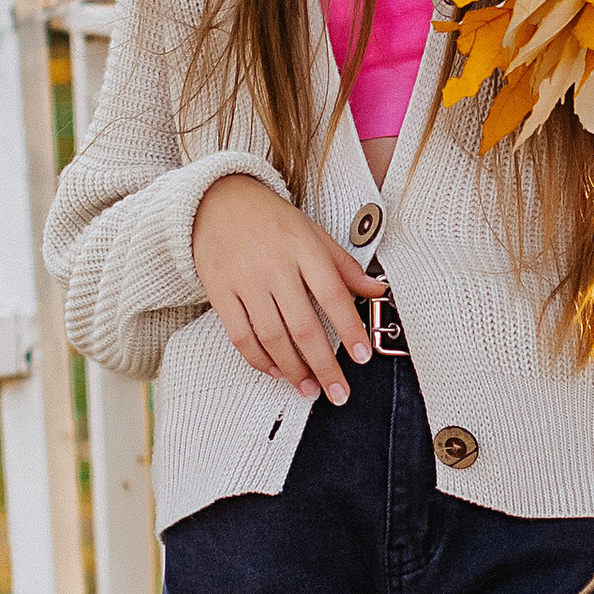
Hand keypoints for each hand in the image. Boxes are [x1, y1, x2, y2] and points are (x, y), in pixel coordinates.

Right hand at [193, 173, 387, 402]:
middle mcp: (275, 266)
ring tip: (308, 388)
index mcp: (304, 249)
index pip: (333, 294)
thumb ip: (344, 267)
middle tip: (338, 391)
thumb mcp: (314, 234)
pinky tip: (275, 371)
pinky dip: (259, 359)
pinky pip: (241, 335)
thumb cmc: (271, 220)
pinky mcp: (220, 292)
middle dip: (324, 365)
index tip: (362, 356)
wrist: (217, 201)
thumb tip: (377, 291)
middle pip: (304, 325)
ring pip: (272, 336)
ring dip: (293, 369)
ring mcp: (245, 280)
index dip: (350, 329)